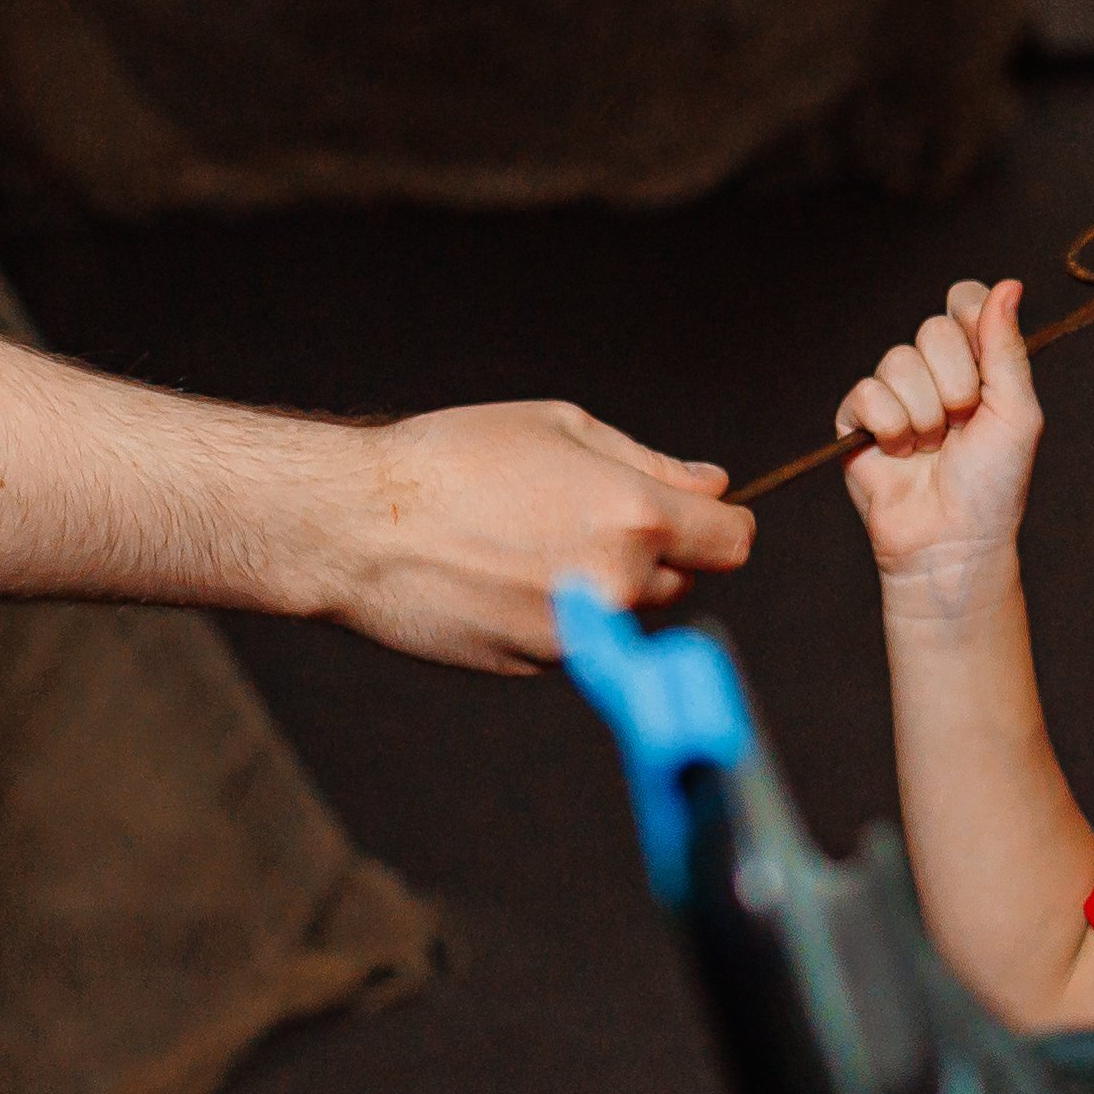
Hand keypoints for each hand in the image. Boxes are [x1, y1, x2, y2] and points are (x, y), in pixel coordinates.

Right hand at [316, 399, 751, 670]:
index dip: (718, 520)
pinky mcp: (538, 666)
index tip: (694, 512)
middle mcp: (619, 587)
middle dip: (653, 549)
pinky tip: (502, 574)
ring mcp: (580, 636)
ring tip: (532, 539)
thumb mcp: (561, 427)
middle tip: (580, 511)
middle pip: (682, 578)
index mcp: (636, 518)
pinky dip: (560, 612)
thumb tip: (714, 485)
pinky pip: (579, 638)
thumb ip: (650, 462)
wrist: (359, 528)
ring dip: (608, 583)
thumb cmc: (454, 460)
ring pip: (628, 612)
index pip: (733, 541)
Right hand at [836, 281, 1043, 615]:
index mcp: (976, 363)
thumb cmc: (993, 485)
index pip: (965, 301)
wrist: (951, 540)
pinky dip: (891, 427)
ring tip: (932, 448)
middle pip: (933, 328)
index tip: (983, 360)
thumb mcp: (1017, 413)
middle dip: (955, 384)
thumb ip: (1007, 348)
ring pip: (898, 360)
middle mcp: (933, 371)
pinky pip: (867, 393)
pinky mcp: (857, 419)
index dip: (971, 320)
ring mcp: (894, 393)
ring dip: (924, 414)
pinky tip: (901, 455)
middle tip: (963, 425)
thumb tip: (1008, 284)